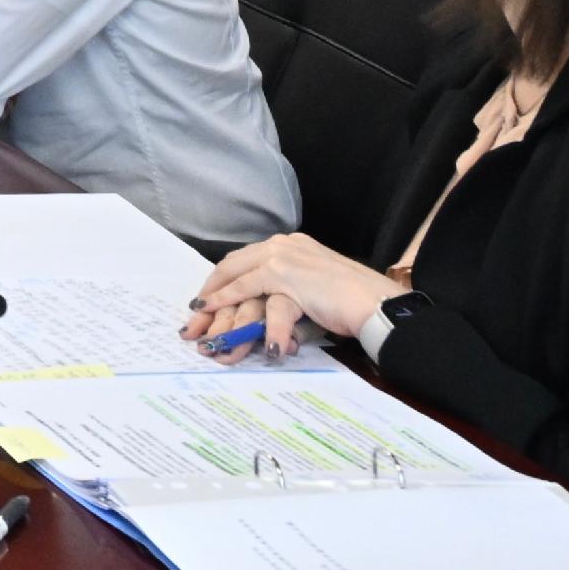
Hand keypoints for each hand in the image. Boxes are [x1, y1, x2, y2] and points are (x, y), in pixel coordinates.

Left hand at [185, 235, 398, 358]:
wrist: (377, 304)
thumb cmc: (353, 302)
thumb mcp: (314, 291)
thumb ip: (289, 295)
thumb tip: (265, 318)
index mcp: (290, 246)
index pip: (245, 260)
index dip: (223, 281)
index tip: (206, 300)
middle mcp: (283, 245)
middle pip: (233, 266)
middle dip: (210, 293)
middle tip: (192, 316)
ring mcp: (283, 257)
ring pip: (236, 279)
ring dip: (215, 304)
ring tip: (198, 324)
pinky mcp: (285, 275)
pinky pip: (247, 290)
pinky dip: (227, 302)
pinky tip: (213, 314)